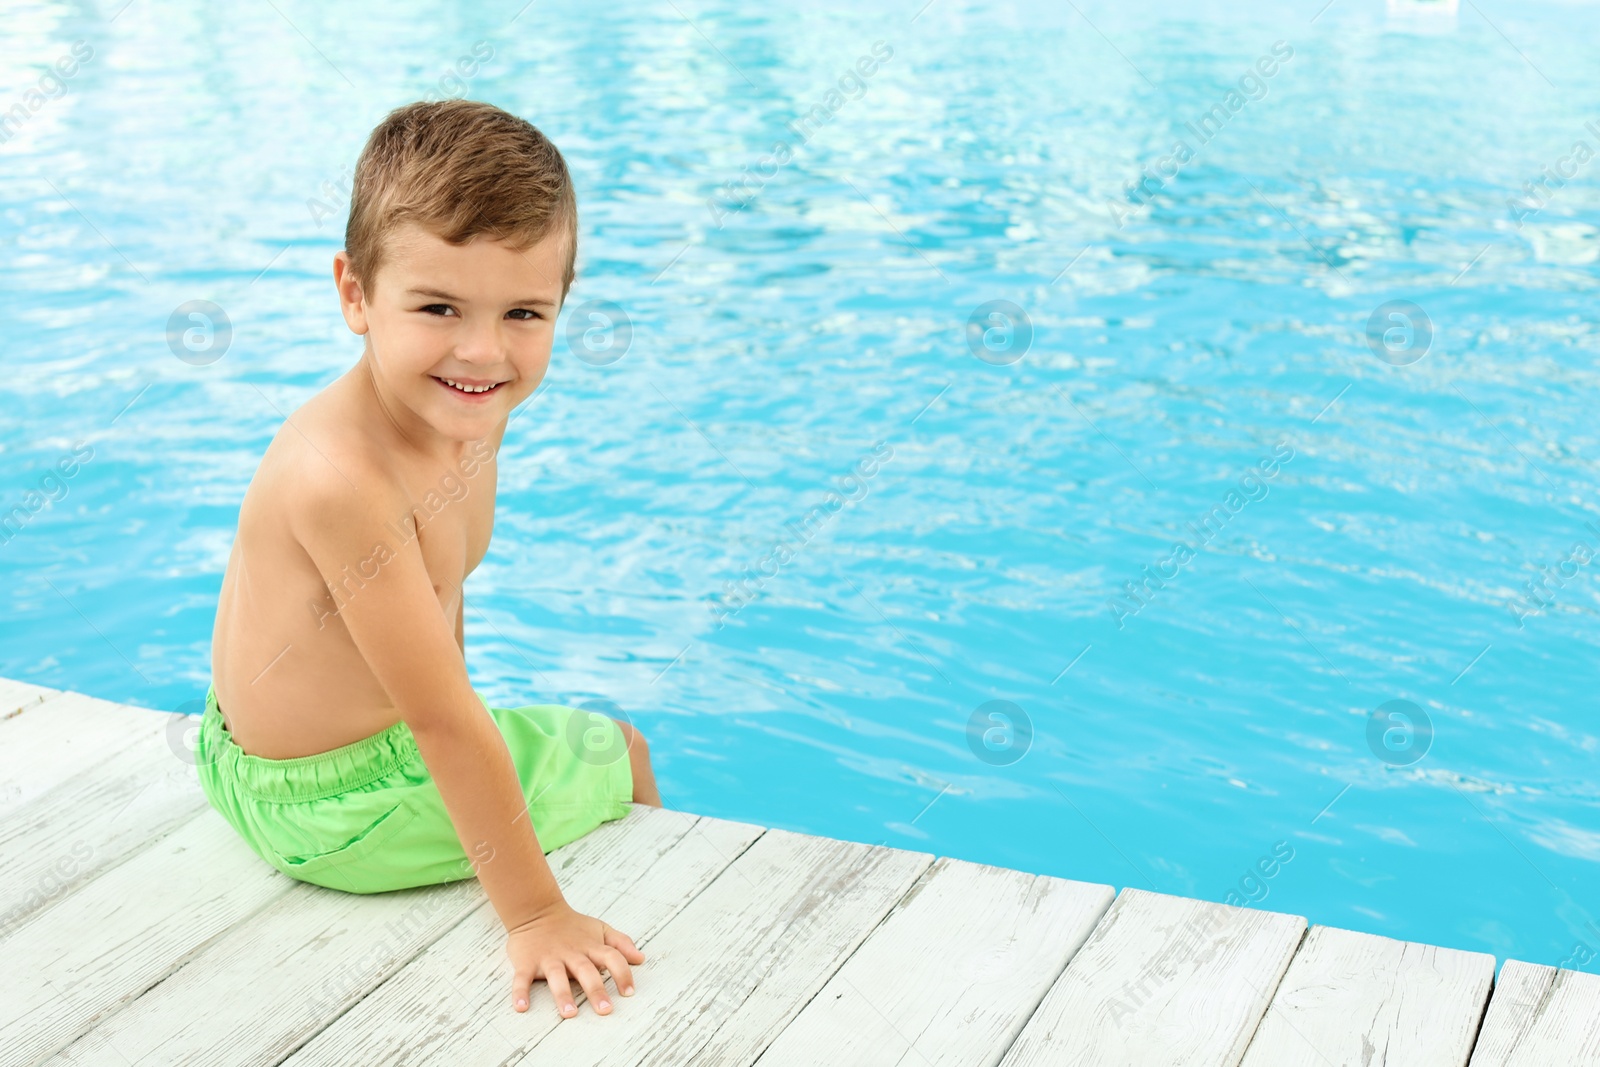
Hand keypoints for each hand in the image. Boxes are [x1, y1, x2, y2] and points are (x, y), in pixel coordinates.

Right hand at [507, 901, 644, 1017]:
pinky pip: (522, 978)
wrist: (537, 911)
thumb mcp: (599, 929)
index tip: (629, 992)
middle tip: (605, 1010)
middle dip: (596, 990)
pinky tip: (521, 1007)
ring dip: (562, 994)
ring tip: (569, 1013)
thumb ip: (620, 943)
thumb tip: (641, 958)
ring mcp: (548, 958)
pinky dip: (520, 992)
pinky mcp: (527, 963)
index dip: (622, 973)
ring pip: (556, 976)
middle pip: (586, 971)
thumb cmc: (572, 926)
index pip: (611, 957)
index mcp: (590, 946)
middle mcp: (571, 953)